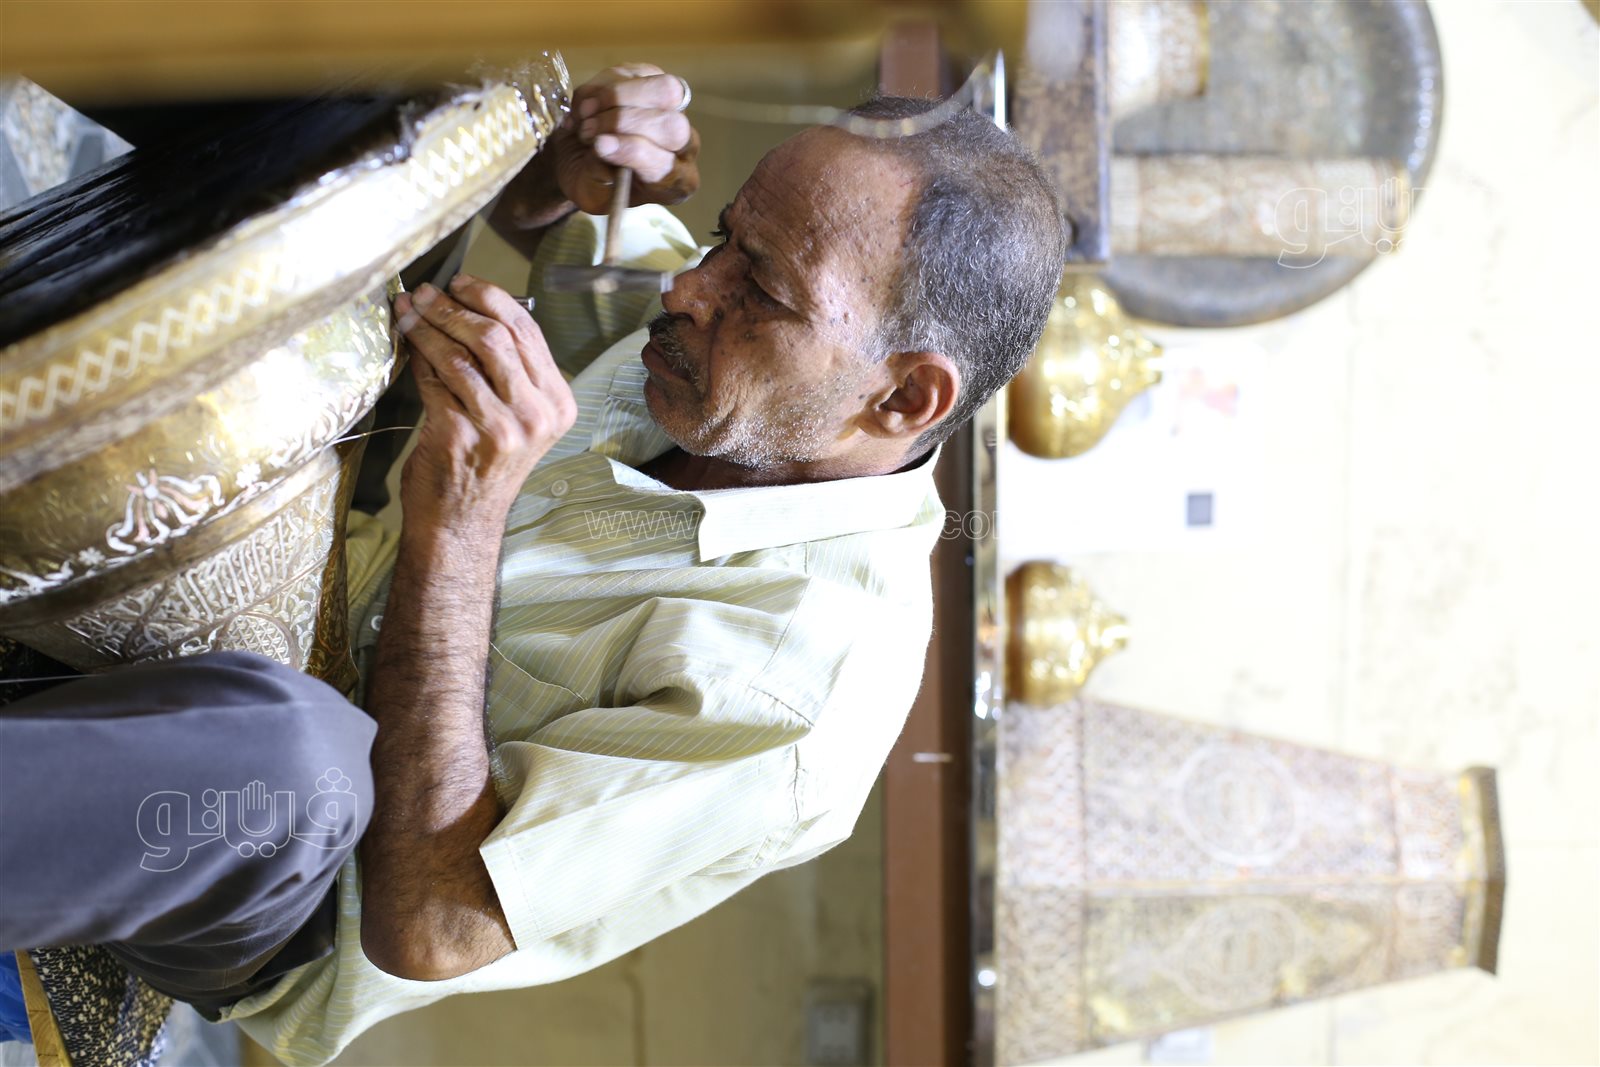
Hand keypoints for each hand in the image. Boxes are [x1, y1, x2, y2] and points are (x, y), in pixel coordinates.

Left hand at [393, 275, 576, 534]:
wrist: (461, 521)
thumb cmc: (483, 464)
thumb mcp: (514, 416)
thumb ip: (507, 371)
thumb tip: (468, 307)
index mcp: (557, 404)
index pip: (528, 333)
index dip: (491, 298)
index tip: (461, 283)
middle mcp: (537, 415)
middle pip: (496, 337)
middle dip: (454, 307)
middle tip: (426, 293)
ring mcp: (502, 428)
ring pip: (462, 355)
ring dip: (429, 325)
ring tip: (408, 309)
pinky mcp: (461, 435)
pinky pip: (435, 379)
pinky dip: (417, 356)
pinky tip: (405, 342)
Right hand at [496, 63, 700, 228]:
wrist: (578, 157)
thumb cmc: (591, 181)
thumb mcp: (590, 192)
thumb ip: (598, 176)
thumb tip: (602, 145)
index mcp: (675, 183)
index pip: (667, 163)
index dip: (632, 151)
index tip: (599, 145)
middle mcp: (683, 146)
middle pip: (673, 124)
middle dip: (624, 122)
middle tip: (588, 131)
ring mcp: (672, 108)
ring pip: (661, 90)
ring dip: (612, 100)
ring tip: (584, 119)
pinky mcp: (652, 79)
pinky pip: (632, 73)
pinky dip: (600, 88)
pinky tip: (586, 107)